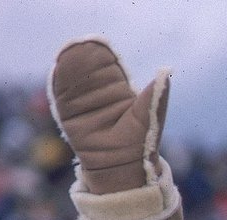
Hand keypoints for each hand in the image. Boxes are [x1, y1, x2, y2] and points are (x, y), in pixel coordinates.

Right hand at [48, 37, 169, 194]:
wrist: (124, 167)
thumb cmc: (140, 143)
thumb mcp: (149, 116)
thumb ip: (154, 96)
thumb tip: (167, 73)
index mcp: (118, 88)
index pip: (109, 66)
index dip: (104, 56)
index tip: (102, 47)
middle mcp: (98, 91)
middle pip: (89, 69)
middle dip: (85, 57)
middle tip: (85, 46)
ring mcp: (82, 101)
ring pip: (73, 79)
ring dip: (70, 65)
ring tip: (70, 53)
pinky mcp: (68, 113)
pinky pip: (61, 95)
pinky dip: (59, 81)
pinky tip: (59, 68)